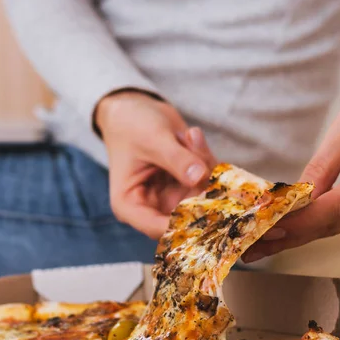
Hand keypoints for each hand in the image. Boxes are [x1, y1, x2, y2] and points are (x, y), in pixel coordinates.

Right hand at [96, 90, 216, 238]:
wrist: (133, 110)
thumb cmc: (131, 125)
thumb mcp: (152, 139)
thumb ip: (176, 158)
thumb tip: (200, 177)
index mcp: (130, 205)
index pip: (159, 229)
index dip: (185, 224)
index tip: (209, 206)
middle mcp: (152, 208)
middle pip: (187, 215)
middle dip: (201, 187)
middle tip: (199, 152)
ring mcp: (173, 198)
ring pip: (203, 197)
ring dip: (205, 167)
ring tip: (191, 137)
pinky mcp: (188, 185)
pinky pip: (208, 182)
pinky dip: (207, 160)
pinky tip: (193, 137)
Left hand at [243, 75, 339, 262]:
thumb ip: (325, 162)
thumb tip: (297, 195)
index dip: (301, 220)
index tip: (269, 229)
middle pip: (336, 223)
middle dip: (290, 235)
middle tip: (251, 247)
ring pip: (339, 225)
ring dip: (298, 234)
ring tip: (259, 244)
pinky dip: (314, 223)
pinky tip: (285, 230)